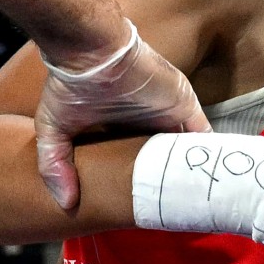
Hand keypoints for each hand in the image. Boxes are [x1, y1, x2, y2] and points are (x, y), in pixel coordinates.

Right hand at [35, 20, 211, 209]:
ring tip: (195, 199)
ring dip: (191, 168)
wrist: (94, 54)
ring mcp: (168, 113)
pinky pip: (203, 133)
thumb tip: (65, 203)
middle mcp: (147, 120)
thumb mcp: (54, 130)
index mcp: (120, 127)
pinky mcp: (184, 106)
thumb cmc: (71, 86)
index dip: (143, 181)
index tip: (144, 206)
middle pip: (165, 155)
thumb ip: (55, 165)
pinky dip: (207, 152)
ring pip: (186, 146)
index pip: (138, 159)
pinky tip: (209, 177)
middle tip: (172, 209)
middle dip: (170, 179)